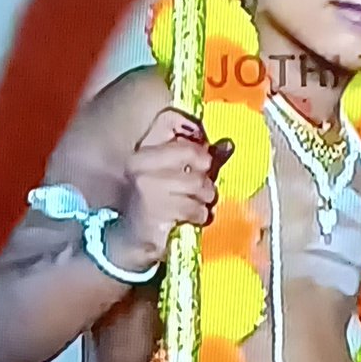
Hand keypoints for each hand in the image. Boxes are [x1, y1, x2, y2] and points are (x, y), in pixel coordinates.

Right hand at [103, 108, 233, 273]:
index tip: (203, 160)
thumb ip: (199, 157)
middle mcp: (140, 163)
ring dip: (204, 197)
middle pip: (194, 153)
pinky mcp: (155, 210)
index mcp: (143, 150)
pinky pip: (194, 207)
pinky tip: (190, 218)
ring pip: (198, 182)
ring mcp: (146, 186)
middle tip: (201, 189)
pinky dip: (199, 215)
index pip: (170, 121)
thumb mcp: (175, 175)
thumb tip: (228, 144)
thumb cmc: (159, 203)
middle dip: (205, 174)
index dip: (196, 138)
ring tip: (196, 204)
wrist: (132, 240)